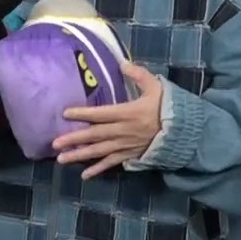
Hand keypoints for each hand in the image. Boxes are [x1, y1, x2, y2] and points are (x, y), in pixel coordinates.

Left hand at [52, 63, 163, 178]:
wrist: (185, 133)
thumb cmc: (168, 108)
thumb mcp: (156, 87)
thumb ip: (139, 75)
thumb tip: (122, 63)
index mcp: (128, 113)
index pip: (100, 114)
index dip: (82, 114)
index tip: (65, 113)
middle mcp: (123, 131)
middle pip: (94, 135)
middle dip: (74, 139)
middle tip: (55, 144)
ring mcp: (125, 145)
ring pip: (99, 152)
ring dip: (80, 156)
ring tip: (61, 160)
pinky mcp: (130, 155)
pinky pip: (112, 163)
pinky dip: (98, 170)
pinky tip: (84, 175)